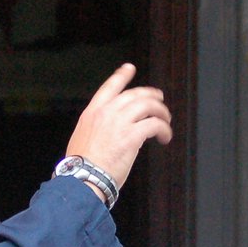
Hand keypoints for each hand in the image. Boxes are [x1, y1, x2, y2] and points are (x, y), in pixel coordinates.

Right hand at [63, 64, 172, 192]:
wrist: (83, 178)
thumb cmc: (82, 165)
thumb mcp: (83, 137)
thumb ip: (98, 127)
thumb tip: (113, 129)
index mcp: (92, 112)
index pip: (110, 86)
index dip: (122, 75)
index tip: (130, 68)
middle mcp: (107, 113)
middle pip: (135, 94)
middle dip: (151, 95)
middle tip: (159, 100)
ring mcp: (120, 123)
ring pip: (148, 106)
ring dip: (161, 112)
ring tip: (166, 120)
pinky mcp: (132, 136)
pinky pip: (155, 125)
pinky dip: (164, 130)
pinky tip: (165, 137)